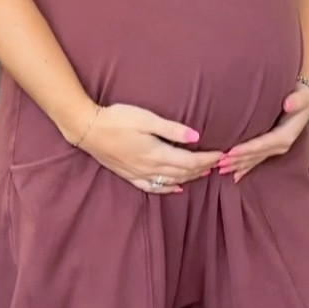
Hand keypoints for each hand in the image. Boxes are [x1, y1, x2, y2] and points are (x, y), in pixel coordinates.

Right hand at [83, 103, 223, 194]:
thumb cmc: (117, 119)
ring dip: (190, 178)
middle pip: (183, 173)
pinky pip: (153, 187)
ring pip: (171, 181)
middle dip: (203, 169)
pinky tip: (176, 188)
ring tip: (204, 173)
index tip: (221, 154)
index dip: (208, 159)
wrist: (87, 129)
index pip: (190, 162)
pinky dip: (168, 188)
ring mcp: (138, 174)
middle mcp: (150, 168)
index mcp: (157, 154)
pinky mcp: (128, 175)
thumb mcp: (147, 119)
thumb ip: (172, 129)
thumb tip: (196, 137)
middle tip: (217, 163)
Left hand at [217, 86, 308, 183]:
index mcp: (286, 135)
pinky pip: (257, 159)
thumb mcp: (303, 95)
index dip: (247, 149)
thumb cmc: (302, 96)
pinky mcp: (271, 147)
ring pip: (254, 159)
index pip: (263, 144)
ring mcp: (276, 148)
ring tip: (221, 170)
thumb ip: (297, 100)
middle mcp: (281, 145)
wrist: (305, 100)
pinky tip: (235, 176)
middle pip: (256, 155)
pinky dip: (245, 167)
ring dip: (238, 165)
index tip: (230, 152)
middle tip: (219, 164)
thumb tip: (288, 104)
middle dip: (238, 160)